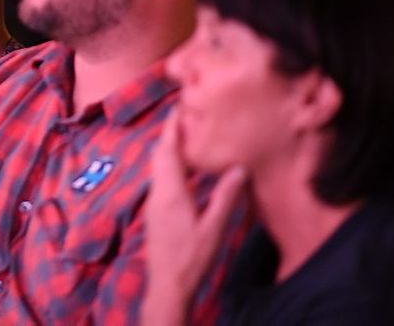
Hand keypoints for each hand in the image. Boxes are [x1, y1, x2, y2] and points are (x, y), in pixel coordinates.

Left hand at [144, 115, 246, 309]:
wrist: (167, 285)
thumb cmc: (192, 258)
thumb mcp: (214, 229)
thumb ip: (226, 197)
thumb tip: (239, 168)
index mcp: (171, 192)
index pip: (168, 151)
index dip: (172, 128)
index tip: (178, 108)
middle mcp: (158, 193)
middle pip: (160, 155)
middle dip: (170, 134)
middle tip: (185, 117)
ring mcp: (154, 203)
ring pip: (158, 167)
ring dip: (169, 150)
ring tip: (186, 137)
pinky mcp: (156, 212)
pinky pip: (160, 179)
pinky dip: (170, 165)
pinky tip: (183, 170)